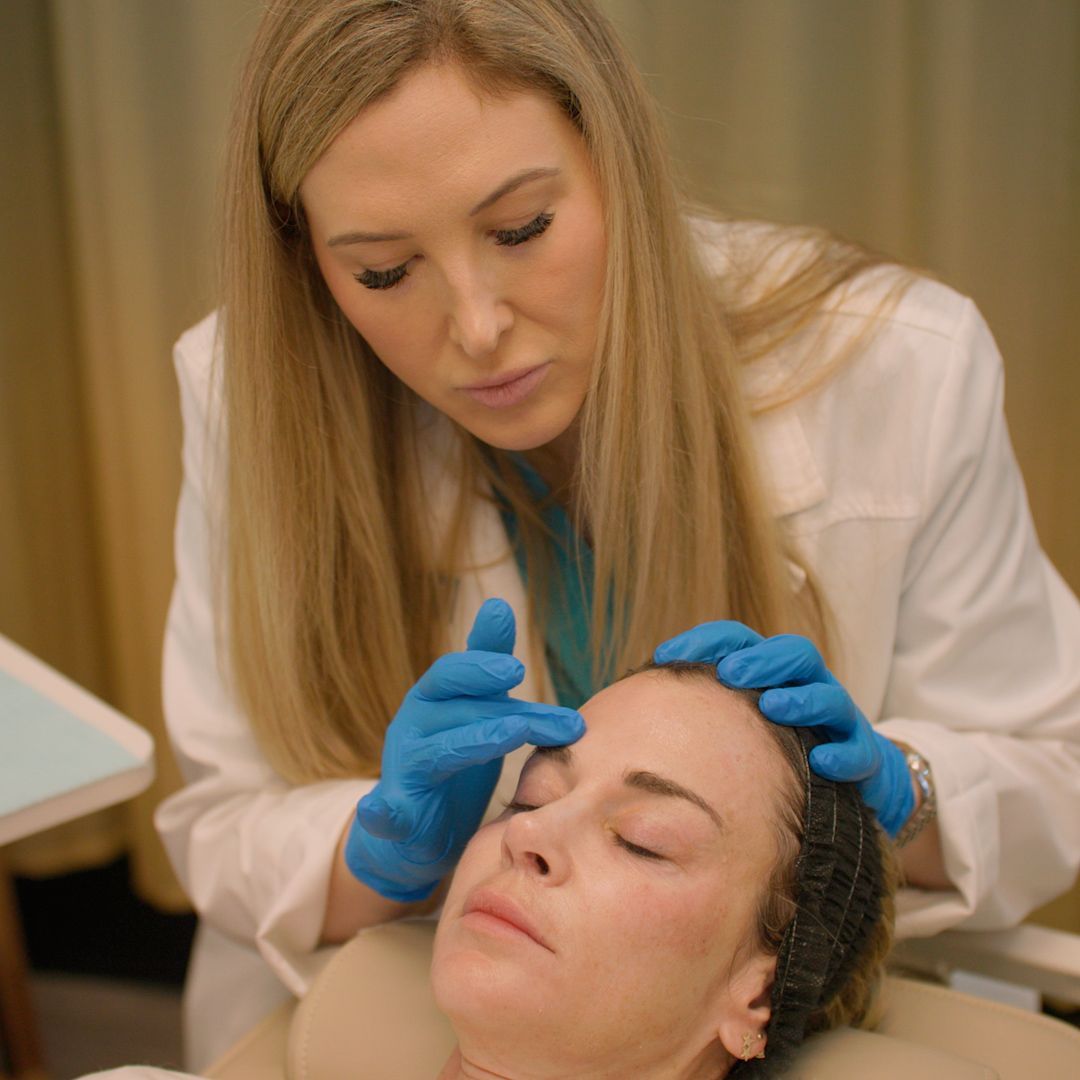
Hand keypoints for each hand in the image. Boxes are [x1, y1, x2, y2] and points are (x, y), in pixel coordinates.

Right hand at [345, 598, 585, 900]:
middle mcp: (415, 725)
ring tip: (516, 731)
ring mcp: (402, 768)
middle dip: (484, 689)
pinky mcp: (394, 813)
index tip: (518, 665)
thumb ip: (490, 670)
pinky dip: (379, 810)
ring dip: (474, 740)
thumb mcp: (476, 711)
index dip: (482, 663)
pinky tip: (378, 810)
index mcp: (435, 700)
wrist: (418, 833)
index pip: (457, 672)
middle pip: (452, 703)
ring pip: (437, 751)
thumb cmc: (454, 759)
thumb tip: (500, 605)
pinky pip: (383, 811)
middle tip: (519, 678)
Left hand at [654, 621, 913, 836]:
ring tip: (774, 705)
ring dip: (801, 698)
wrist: (855, 783)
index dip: (706, 641)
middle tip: (729, 673)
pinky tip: (823, 762)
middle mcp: (807, 686)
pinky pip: (858, 750)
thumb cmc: (780, 749)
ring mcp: (839, 719)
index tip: (666, 654)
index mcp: (773, 674)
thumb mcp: (740, 726)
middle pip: (792, 654)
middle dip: (760, 659)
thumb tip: (633, 709)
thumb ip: (701, 712)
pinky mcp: (865, 757)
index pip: (739, 641)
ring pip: (827, 695)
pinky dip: (842, 754)